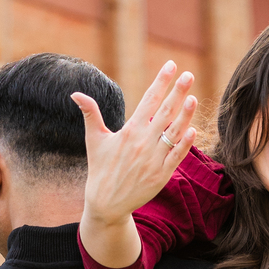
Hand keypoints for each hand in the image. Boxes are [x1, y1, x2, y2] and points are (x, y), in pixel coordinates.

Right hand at [71, 61, 197, 227]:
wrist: (107, 203)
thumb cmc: (100, 168)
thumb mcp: (95, 140)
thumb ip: (90, 114)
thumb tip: (75, 93)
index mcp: (129, 131)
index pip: (149, 100)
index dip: (161, 82)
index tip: (171, 66)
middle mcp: (144, 143)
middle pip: (165, 112)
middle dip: (178, 91)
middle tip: (188, 75)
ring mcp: (155, 159)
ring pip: (175, 132)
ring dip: (185, 114)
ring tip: (193, 98)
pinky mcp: (162, 174)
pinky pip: (177, 154)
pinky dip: (186, 142)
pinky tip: (192, 129)